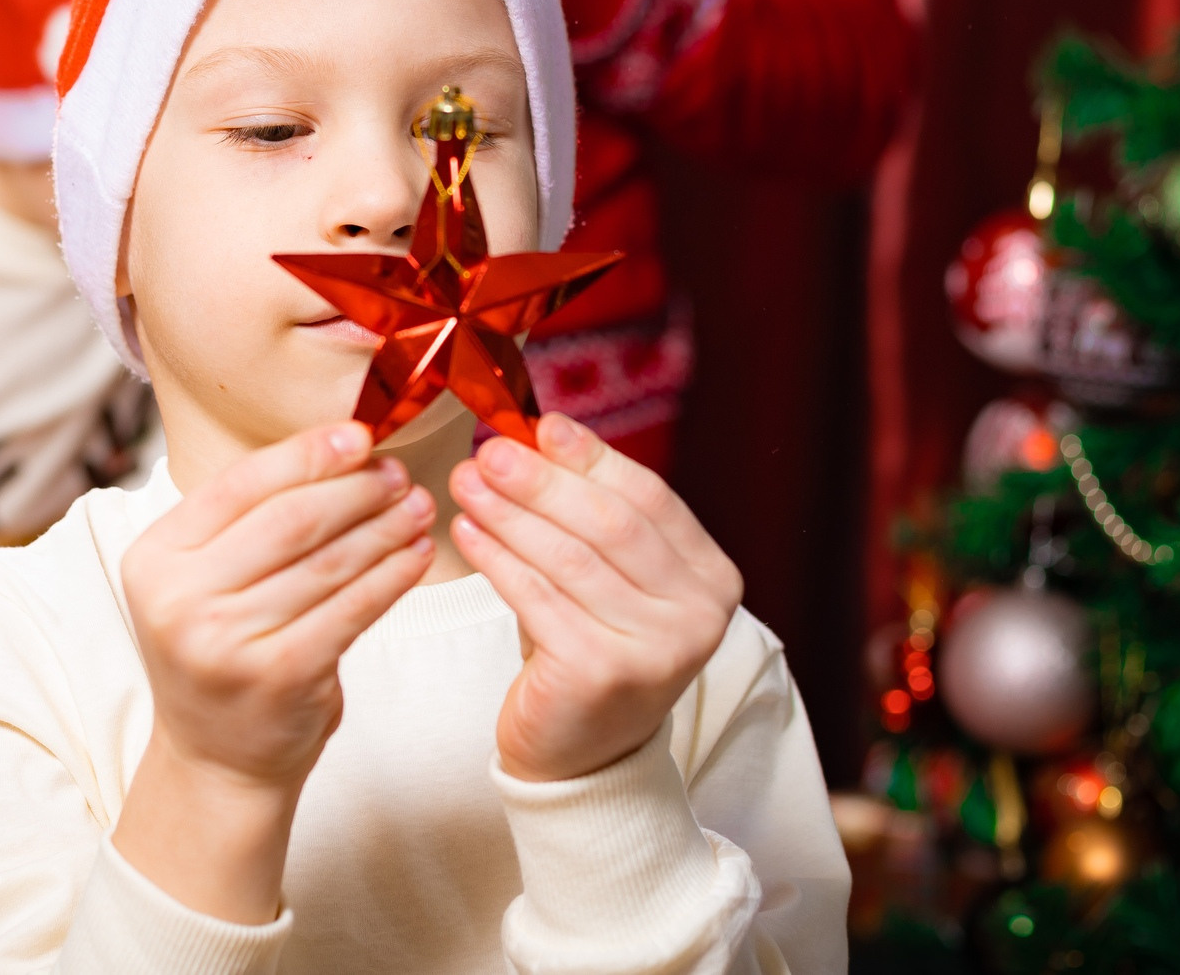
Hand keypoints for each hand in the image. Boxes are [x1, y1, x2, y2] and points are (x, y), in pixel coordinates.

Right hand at [112, 420, 433, 921]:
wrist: (216, 759)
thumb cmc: (224, 651)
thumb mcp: (203, 581)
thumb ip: (247, 522)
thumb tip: (339, 447)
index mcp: (154, 558)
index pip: (240, 484)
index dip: (306, 454)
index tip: (359, 434)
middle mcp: (179, 599)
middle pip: (290, 519)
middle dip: (355, 489)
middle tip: (398, 474)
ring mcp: (226, 641)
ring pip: (328, 562)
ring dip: (384, 528)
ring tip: (418, 506)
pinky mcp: (279, 675)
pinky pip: (352, 610)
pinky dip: (392, 576)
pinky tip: (416, 555)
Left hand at [449, 413, 741, 782]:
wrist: (582, 755)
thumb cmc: (590, 646)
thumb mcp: (608, 576)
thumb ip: (591, 511)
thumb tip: (543, 430)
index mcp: (712, 578)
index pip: (648, 498)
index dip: (592, 457)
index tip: (541, 425)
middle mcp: (699, 615)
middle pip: (610, 524)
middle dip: (543, 481)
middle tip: (491, 450)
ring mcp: (656, 648)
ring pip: (569, 558)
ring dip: (510, 513)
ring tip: (466, 483)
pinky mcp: (603, 674)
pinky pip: (537, 599)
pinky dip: (497, 560)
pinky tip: (467, 532)